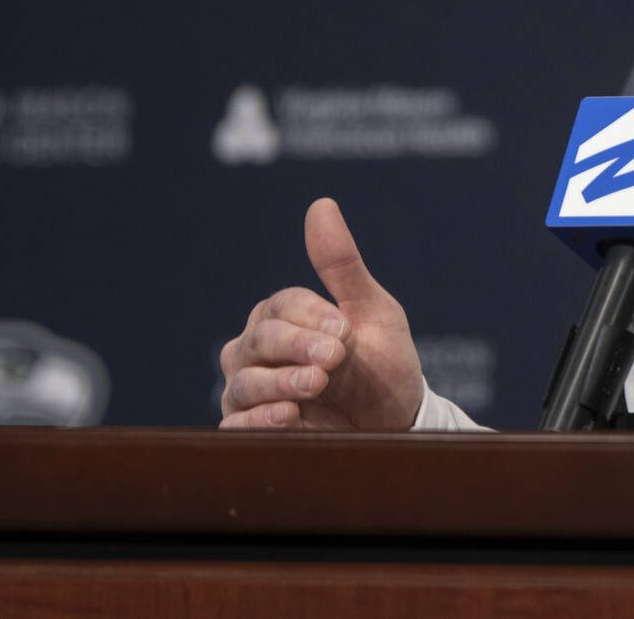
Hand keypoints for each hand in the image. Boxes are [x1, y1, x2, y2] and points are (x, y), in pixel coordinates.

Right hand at [218, 197, 424, 429]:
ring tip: (314, 387)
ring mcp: (250, 389)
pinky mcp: (253, 428)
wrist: (396, 419)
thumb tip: (321, 205)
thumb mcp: (373, 310)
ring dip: (280, 383)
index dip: (312, 316)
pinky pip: (237, 424)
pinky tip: (287, 416)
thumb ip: (342, 264)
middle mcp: (257, 350)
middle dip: (297, 348)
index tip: (345, 330)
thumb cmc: (382, 360)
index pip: (282, 306)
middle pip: (259, 340)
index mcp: (283, 316)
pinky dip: (258, 419)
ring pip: (245, 382)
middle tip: (334, 358)